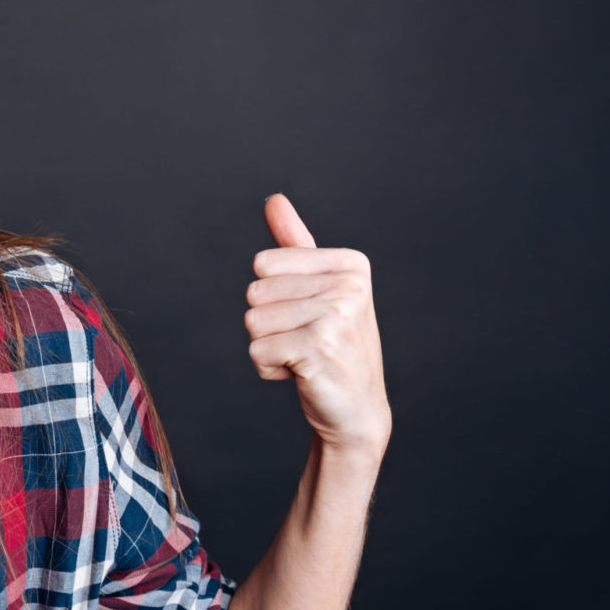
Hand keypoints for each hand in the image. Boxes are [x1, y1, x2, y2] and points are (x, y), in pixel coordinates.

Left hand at [245, 194, 390, 458]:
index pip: (264, 264)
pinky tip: (301, 374)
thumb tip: (273, 200)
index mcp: (350, 264)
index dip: (274, 296)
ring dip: (269, 347)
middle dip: (269, 324)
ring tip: (304, 356)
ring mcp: (336, 316)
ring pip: (252, 323)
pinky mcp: (319, 348)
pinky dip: (270, 369)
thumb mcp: (317, 290)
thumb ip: (294, 244)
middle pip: (254, 293)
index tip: (308, 316)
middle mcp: (349, 286)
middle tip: (306, 341)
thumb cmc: (333, 346)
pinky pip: (257, 351)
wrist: (356, 409)